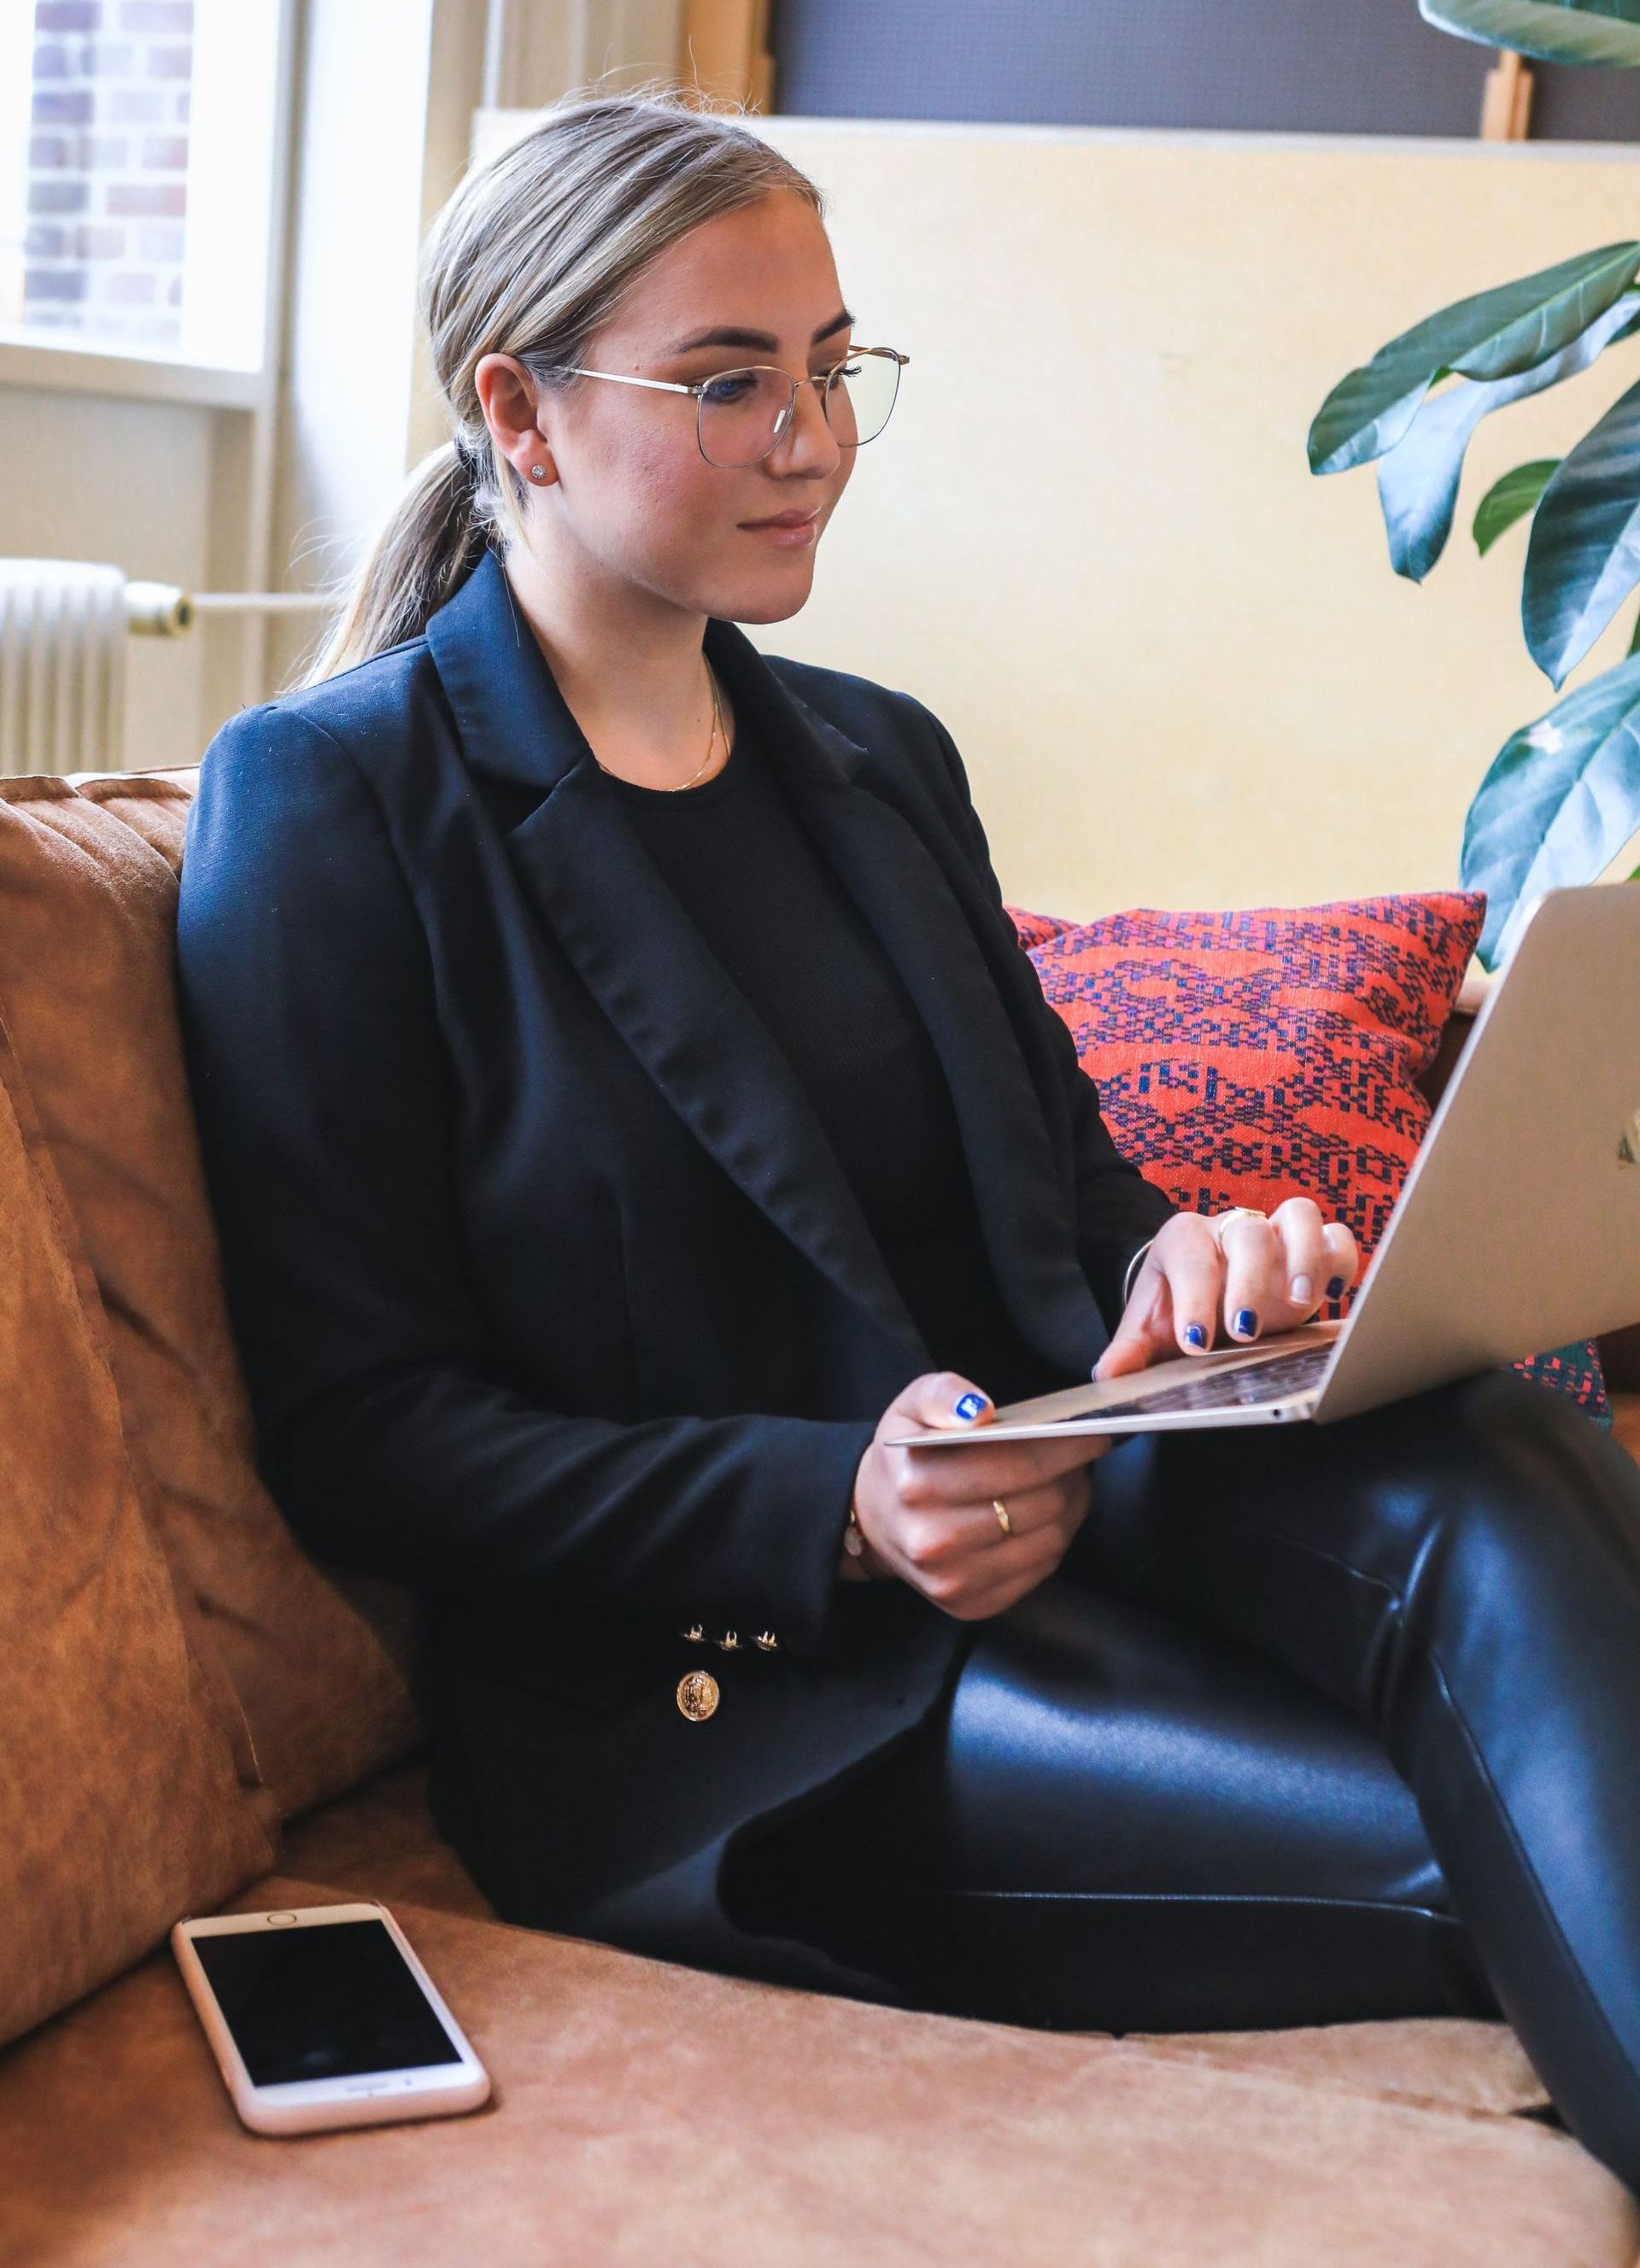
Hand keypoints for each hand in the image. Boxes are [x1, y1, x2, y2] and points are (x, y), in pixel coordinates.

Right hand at [846, 1370, 1114, 1619]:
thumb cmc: (905, 1457)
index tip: (1095, 1431)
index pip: (1017, 1463)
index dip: (1068, 1447)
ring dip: (1071, 1507)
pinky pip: (1040, 1570)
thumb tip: (980, 1410)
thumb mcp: (911, 1406)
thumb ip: (945, 1394)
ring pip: (1049, 1540)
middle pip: (1041, 1504)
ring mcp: (952, 1580)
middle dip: (1073, 1475)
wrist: (874, 1518)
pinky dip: (1054, 1540)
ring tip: (1069, 1481)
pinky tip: (1048, 1515)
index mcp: (918, 1484)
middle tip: (1082, 1454)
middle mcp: (933, 1540)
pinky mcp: (970, 1605)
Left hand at [1094, 1198, 1359, 1381]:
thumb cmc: (1177, 1310)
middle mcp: (1231, 1228)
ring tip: (1301, 1304)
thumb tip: (1107, 1377)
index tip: (1196, 1342)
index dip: (1194, 1299)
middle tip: (1244, 1331)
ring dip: (1305, 1258)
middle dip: (1249, 1283)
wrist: (1202, 1293)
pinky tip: (1336, 1294)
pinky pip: (1338, 1235)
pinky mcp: (1313, 1248)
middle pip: (1247, 1234)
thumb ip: (1129, 1352)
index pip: (1190, 1256)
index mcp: (1183, 1239)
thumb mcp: (1149, 1330)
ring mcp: (1276, 1234)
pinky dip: (1341, 1260)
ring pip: (1300, 1215)